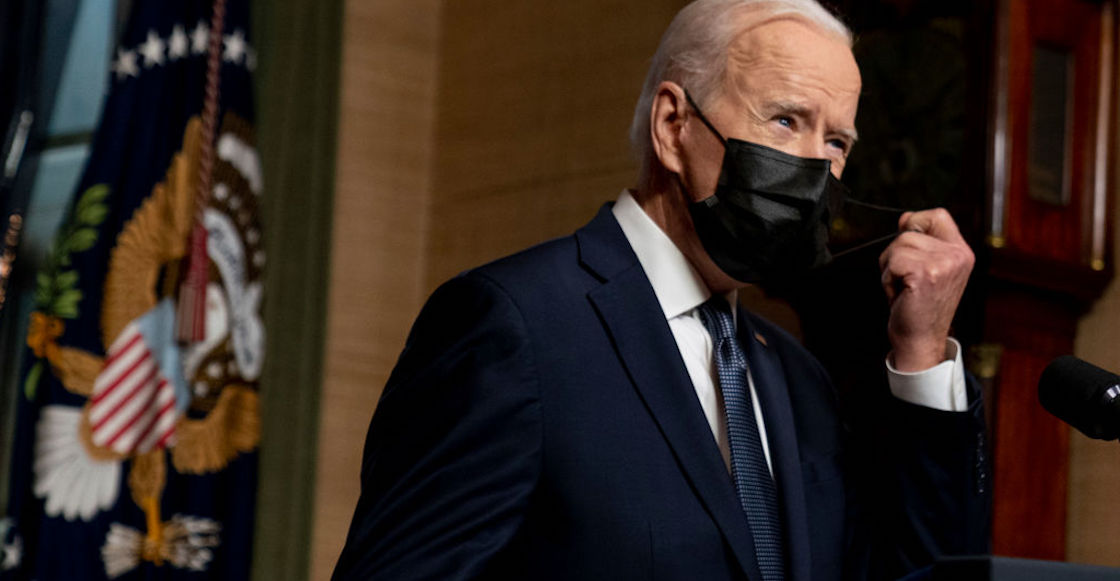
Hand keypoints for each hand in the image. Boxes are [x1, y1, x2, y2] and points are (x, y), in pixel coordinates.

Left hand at [878, 208, 973, 371]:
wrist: (920, 340)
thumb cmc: (919, 307)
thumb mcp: (926, 269)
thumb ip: (920, 242)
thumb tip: (905, 218)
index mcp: (961, 252)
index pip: (938, 215)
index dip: (916, 223)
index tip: (908, 249)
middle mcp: (958, 256)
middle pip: (909, 230)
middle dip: (896, 254)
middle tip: (905, 279)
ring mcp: (944, 264)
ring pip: (898, 245)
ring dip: (890, 269)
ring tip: (904, 288)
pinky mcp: (927, 274)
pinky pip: (893, 262)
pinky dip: (888, 280)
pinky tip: (901, 295)